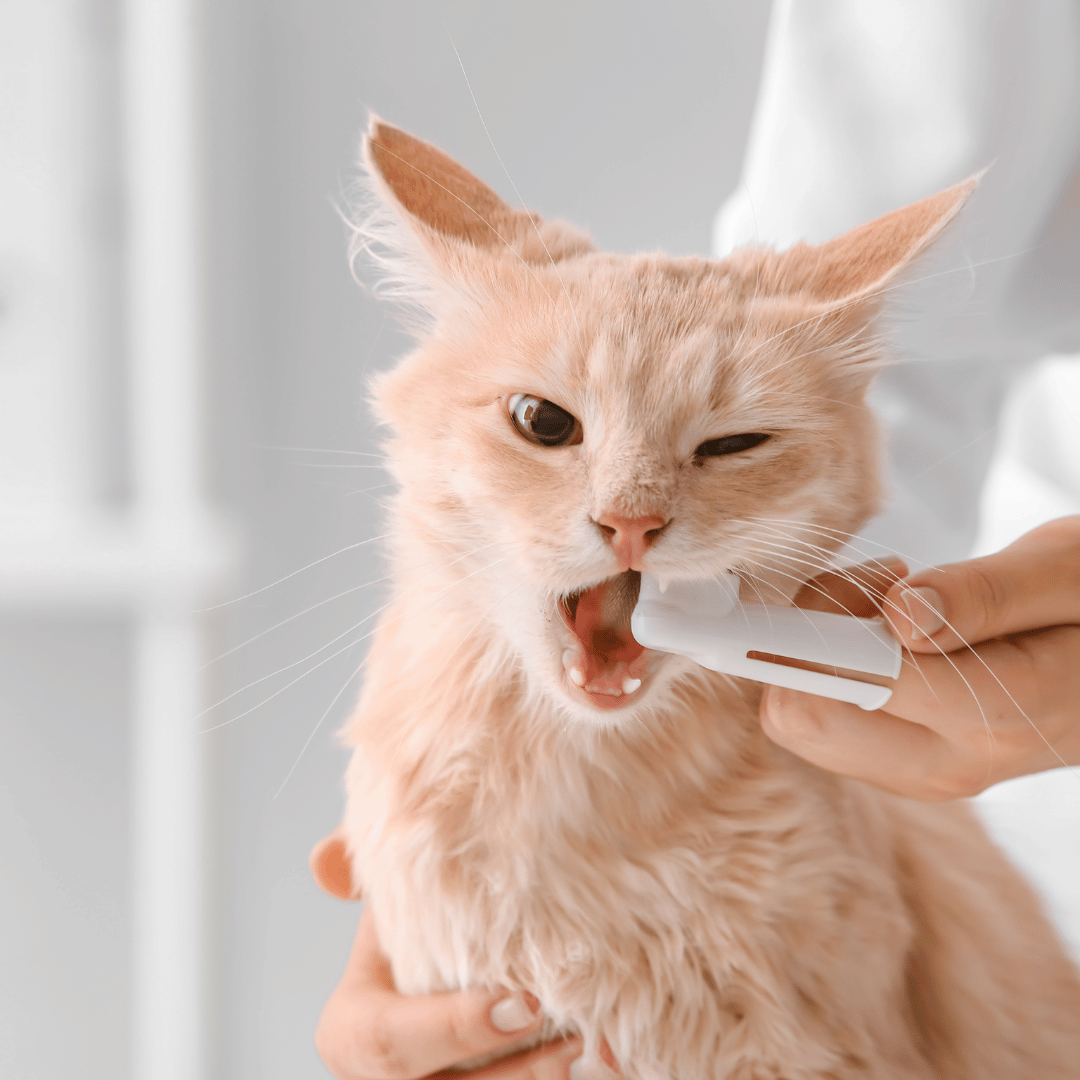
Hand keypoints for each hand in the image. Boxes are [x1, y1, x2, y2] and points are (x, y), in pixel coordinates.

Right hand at [310, 835, 604, 1078]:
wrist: (445, 974)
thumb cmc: (417, 934)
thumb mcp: (388, 899)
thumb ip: (366, 870)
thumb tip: (326, 861)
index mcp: (353, 1033)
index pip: (391, 1042)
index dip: (455, 1029)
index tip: (521, 1001)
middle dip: (514, 1071)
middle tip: (571, 1032)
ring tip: (592, 1044)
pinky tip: (600, 1061)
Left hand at [760, 517, 1079, 799]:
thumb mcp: (1067, 572)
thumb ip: (984, 595)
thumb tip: (899, 615)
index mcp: (994, 716)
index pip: (850, 683)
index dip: (815, 625)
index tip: (856, 579)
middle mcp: (945, 762)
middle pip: (800, 718)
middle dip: (810, 635)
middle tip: (881, 584)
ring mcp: (918, 772)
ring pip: (798, 721)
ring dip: (818, 648)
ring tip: (895, 601)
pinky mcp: (901, 765)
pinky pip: (820, 721)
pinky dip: (830, 667)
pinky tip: (891, 631)